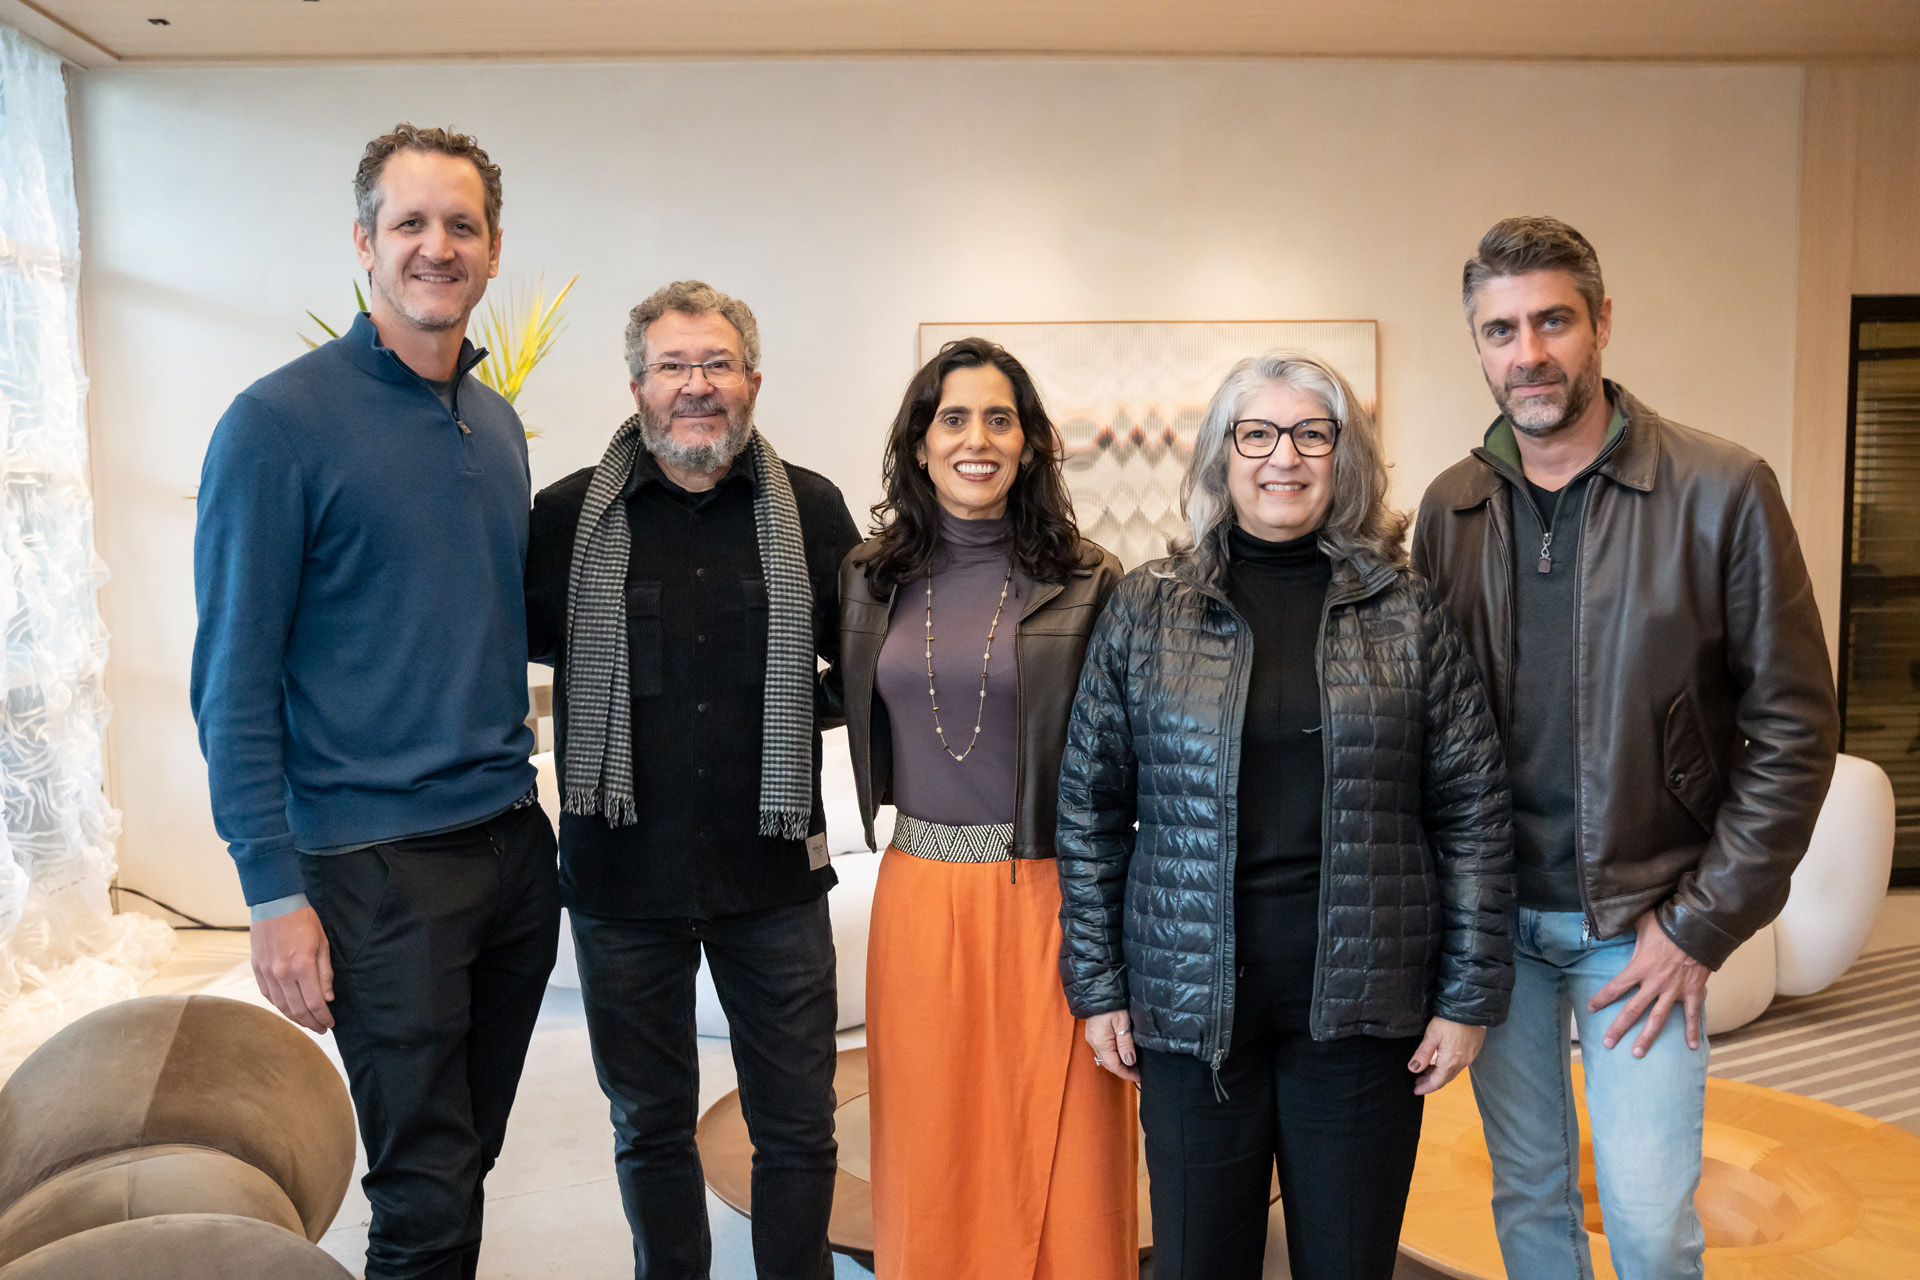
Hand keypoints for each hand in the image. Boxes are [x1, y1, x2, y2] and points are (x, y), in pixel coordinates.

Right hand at [251, 906, 335, 1032]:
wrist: (275, 904)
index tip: (331, 1023)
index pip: (315, 1003)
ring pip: (281, 1005)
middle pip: (297, 1009)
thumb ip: (325, 973)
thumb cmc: (303, 921)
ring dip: (295, 1018)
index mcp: (302, 967)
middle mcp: (282, 974)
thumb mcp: (322, 944)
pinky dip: (279, 1006)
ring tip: (307, 1022)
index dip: (323, 1017)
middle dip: (311, 1022)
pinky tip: (289, 1009)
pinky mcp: (257, 969)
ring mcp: (267, 973)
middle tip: (321, 1028)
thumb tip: (328, 998)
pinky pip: (268, 995)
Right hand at [1084, 1010, 1140, 1082]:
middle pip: (1109, 1063)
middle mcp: (1094, 1043)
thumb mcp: (1123, 1023)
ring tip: (1134, 1064)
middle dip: (1124, 1070)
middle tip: (1139, 1072)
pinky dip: (1114, 1054)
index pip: (1114, 1066)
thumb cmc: (1112, 1004)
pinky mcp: (1094, 1033)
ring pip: (1106, 1057)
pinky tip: (1124, 1053)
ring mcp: (1092, 1038)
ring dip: (1119, 1063)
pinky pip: (1104, 1049)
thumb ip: (1126, 1044)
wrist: (1098, 988)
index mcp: (1101, 1043)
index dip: (1127, 1074)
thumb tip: (1130, 1062)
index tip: (1140, 1077)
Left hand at [1408, 1016, 1484, 1095]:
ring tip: (1426, 1072)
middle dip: (1431, 1082)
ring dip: (1439, 1074)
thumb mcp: (1432, 1036)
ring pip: (1452, 1072)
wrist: (1471, 1009)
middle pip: (1445, 1079)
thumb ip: (1422, 1054)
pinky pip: (1459, 1065)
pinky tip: (1441, 1061)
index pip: (1436, 1082)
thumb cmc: (1450, 1021)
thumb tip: (1413, 1069)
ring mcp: (1469, 1058)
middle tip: (1418, 1081)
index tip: (1415, 1090)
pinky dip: (1448, 1067)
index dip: (1425, 1088)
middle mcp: (1462, 1064)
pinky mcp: (1473, 1051)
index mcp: (1450, 1062)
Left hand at [1588, 911, 1708, 1055]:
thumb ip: (1627, 926)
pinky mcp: (1692, 992)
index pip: (1615, 987)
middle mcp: (1654, 983)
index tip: (1590, 1008)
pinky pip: (1692, 1015)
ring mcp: (1674, 990)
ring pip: (1657, 1019)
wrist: (1699, 928)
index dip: (1601, 999)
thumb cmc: (1668, 923)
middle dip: (1618, 1028)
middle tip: (1607, 1043)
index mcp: (1639, 968)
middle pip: (1632, 1010)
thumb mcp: (1642, 922)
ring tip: (1637, 1054)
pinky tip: (1692, 1047)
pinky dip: (1692, 1031)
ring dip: (1647, 1038)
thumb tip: (1611, 919)